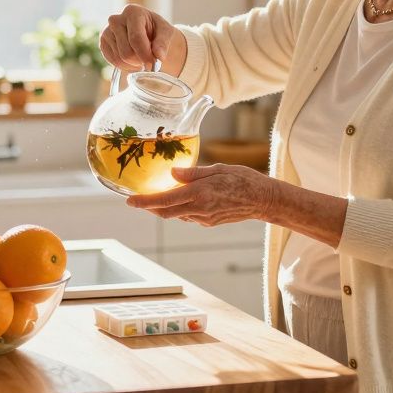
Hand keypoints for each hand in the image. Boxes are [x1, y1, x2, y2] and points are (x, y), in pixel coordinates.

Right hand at [100, 4, 182, 70]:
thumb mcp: (166, 32)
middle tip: (149, 59)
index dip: (145, 54)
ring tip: (142, 57)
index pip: (136, 38)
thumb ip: (163, 43)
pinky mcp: (103, 43)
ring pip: (120, 58)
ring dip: (134, 64)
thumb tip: (159, 56)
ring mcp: (106, 31)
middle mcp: (116, 19)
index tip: (153, 63)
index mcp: (132, 12)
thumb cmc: (157, 30)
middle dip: (140, 60)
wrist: (147, 32)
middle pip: (126, 51)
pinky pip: (113, 62)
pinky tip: (133, 60)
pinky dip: (125, 65)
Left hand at [126, 164, 277, 226]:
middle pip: (166, 213)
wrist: (263, 200)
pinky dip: (180, 209)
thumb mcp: (217, 169)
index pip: (165, 201)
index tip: (130, 200)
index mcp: (199, 194)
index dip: (144, 202)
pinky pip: (188, 216)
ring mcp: (204, 219)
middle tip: (137, 200)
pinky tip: (181, 200)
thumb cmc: (243, 179)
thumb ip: (193, 173)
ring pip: (176, 215)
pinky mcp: (209, 222)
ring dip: (164, 208)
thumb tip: (172, 174)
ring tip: (157, 196)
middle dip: (149, 207)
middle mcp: (199, 209)